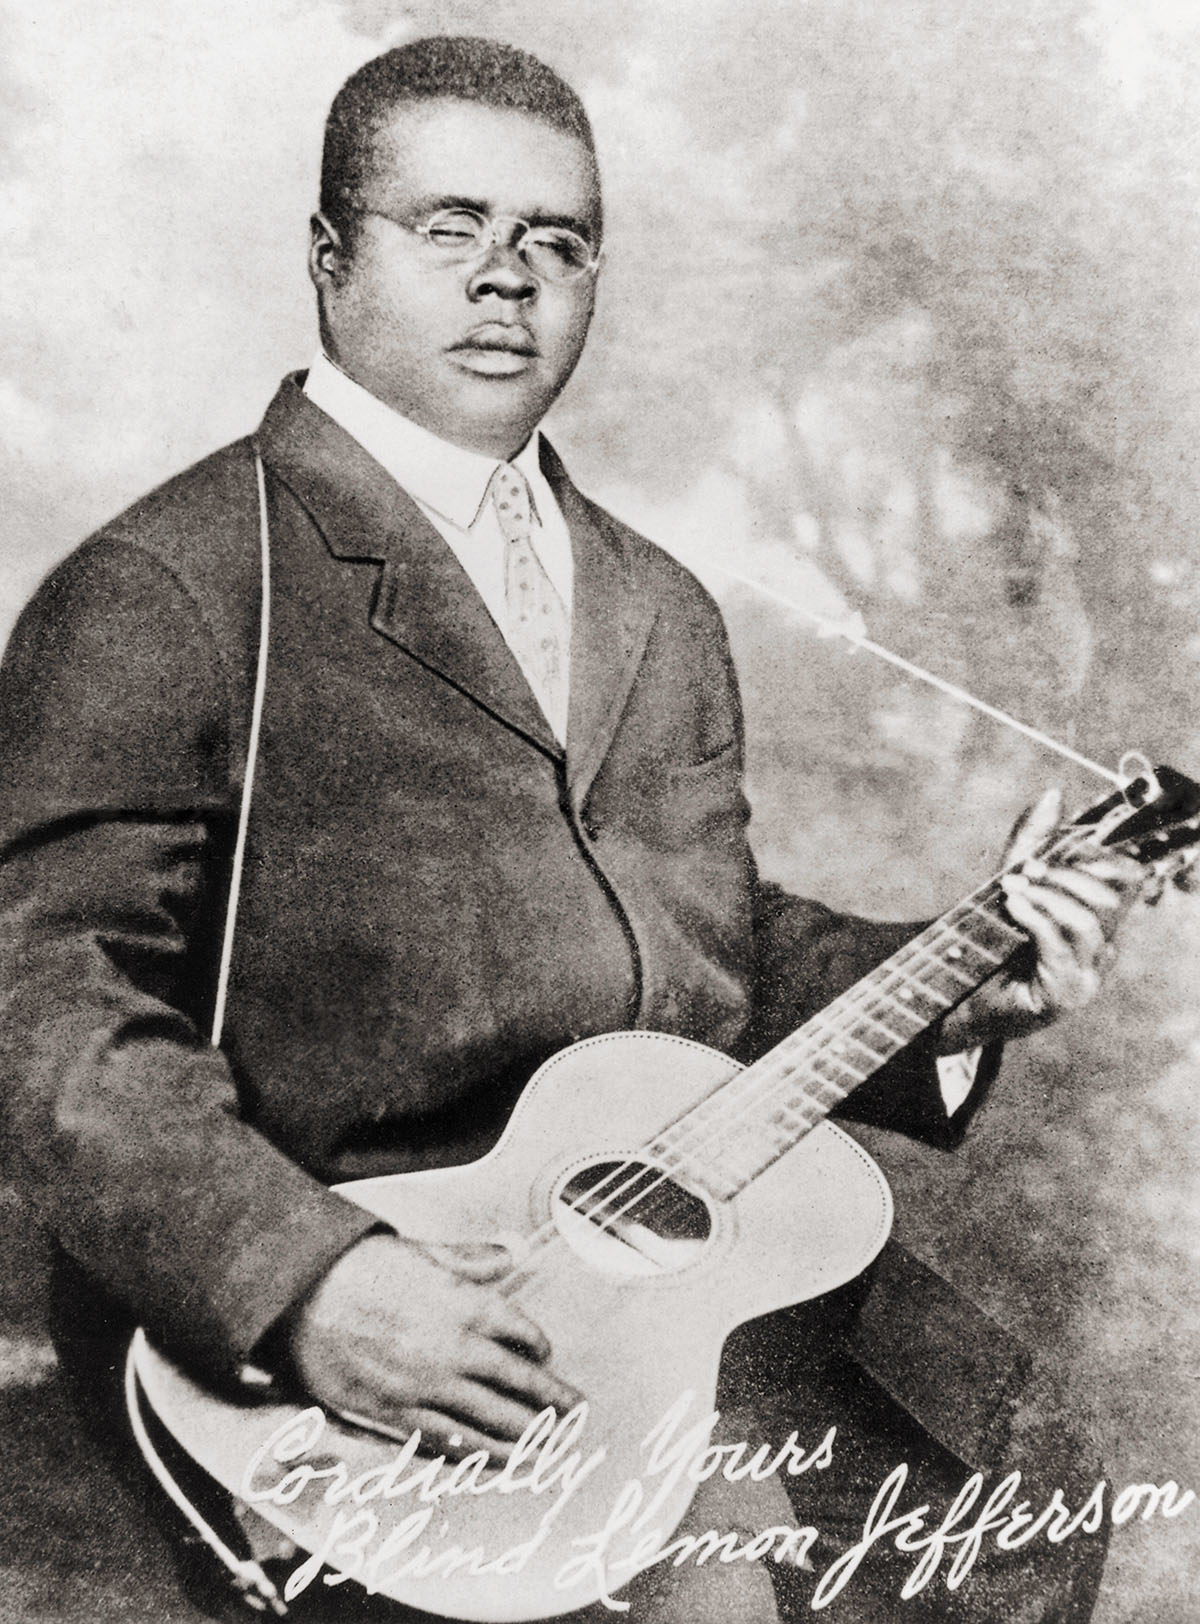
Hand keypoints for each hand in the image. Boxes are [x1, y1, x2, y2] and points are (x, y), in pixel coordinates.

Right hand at [288, 1232, 580, 1461]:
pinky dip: (479, 1454)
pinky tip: (499, 1462)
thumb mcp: (425, 1250)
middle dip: (552, 1403)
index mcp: (466, 1305)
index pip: (521, 1334)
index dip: (540, 1349)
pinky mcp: (396, 1413)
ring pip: (490, 1420)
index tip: (548, 1357)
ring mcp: (426, 1386)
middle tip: (577, 1415)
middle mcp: (455, 1349)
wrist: (304, 1293)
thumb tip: (510, 1250)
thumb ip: (472, 1257)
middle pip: (518, 1384)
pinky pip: (448, 1441)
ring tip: (552, 1448)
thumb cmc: (363, 1266)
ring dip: (527, 1437)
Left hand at [937, 787, 1143, 1050]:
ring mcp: (1089, 975)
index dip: (1100, 855)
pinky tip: (1012, 907)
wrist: (960, 995)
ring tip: (1011, 891)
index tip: (1061, 846)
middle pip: (1111, 897)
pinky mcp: (1065, 995)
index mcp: (1100, 920)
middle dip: (1066, 875)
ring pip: (1088, 920)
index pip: (1129, 878)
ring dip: (1046, 895)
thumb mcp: (1012, 881)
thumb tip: (1055, 793)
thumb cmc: (991, 939)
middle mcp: (1103, 948)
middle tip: (1027, 870)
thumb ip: (1033, 841)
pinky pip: (1061, 946)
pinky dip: (1035, 917)